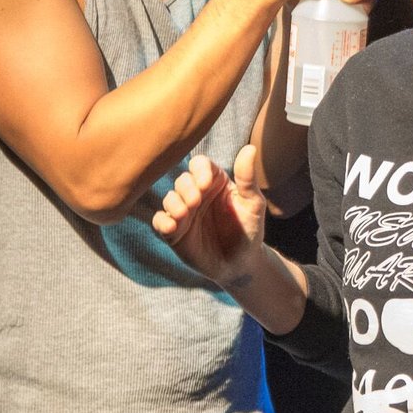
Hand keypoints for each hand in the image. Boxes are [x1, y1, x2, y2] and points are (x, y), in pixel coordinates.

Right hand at [152, 145, 269, 287]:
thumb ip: (247, 178)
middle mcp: (196, 193)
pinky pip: (159, 221)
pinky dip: (162, 221)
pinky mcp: (174, 231)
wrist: (241, 264)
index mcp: (215, 182)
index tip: (206, 183)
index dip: (199, 170)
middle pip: (182, 180)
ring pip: (169, 198)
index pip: (200, 164)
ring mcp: (184, 212)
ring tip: (184, 214)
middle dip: (186, 188)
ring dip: (174, 203)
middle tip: (196, 202)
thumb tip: (250, 148)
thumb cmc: (249, 230)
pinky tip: (171, 226)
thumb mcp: (252, 204)